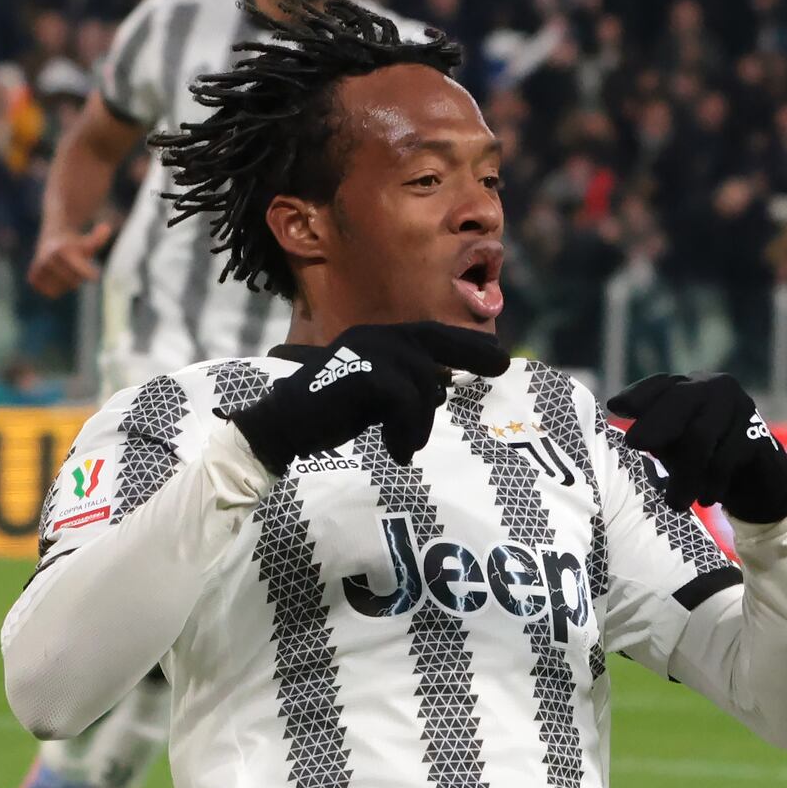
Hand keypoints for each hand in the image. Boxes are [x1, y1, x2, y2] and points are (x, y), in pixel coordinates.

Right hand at [23, 218, 115, 298]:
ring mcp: (38, 269)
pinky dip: (56, 289)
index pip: (79, 271)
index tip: (95, 276)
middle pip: (73, 283)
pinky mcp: (33, 278)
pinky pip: (51, 294)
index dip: (88, 274)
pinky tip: (56, 277)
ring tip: (64, 271)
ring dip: (66, 284)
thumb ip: (97, 239)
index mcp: (61, 250)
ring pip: (61, 290)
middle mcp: (47, 259)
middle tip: (75, 268)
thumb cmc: (74, 243)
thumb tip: (107, 227)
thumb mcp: (87, 242)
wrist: (51, 239)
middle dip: (78, 277)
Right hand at [226, 319, 502, 471]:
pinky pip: (408, 403)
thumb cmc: (326, 413)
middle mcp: (375, 336)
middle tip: (503, 366)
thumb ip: (402, 385)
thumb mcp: (373, 396)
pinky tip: (396, 453)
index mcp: (376, 339)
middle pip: (435, 342)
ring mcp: (370, 351)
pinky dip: (407, 432)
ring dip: (420, 424)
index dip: (464, 342)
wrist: (283, 424)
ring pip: (425, 385)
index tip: (496, 354)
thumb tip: (440, 388)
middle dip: (471, 353)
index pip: (429, 334)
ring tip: (404, 447)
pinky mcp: (366, 373)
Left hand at [608, 371, 786, 524]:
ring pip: (701, 434)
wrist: (759, 482)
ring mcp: (740, 406)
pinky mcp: (758, 431)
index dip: (638, 394)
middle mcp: (715, 388)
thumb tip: (626, 434)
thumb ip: (653, 436)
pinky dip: (711, 482)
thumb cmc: (705, 461)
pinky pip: (726, 458)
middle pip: (681, 399)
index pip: (661, 385)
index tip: (615, 407)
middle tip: (633, 444)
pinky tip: (706, 499)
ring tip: (675, 503)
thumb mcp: (673, 447)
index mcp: (690, 389)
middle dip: (655, 423)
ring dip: (684, 473)